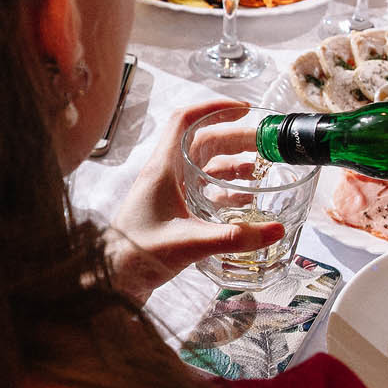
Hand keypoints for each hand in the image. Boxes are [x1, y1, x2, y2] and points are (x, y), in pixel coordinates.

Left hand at [103, 98, 284, 302]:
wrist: (111, 280)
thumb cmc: (137, 255)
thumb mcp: (189, 244)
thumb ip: (233, 238)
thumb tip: (276, 230)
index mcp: (163, 168)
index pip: (185, 121)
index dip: (213, 108)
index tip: (243, 109)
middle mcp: (165, 174)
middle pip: (202, 142)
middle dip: (235, 139)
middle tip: (266, 145)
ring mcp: (168, 192)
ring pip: (204, 166)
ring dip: (232, 163)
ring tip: (261, 170)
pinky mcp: (172, 211)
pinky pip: (202, 190)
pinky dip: (225, 190)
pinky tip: (245, 202)